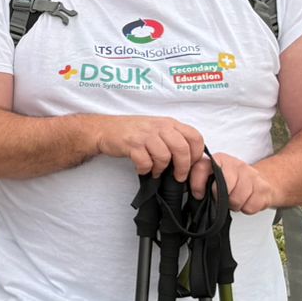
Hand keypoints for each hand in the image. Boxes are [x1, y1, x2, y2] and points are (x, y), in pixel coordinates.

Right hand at [91, 115, 206, 180]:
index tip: (191, 164)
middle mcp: (159, 126)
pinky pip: (146, 162)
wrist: (105, 129)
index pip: (194, 136)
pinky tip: (142, 169)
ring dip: (161, 169)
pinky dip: (145, 169)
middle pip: (182, 148)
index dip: (196, 153)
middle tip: (178, 176)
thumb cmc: (133, 131)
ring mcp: (145, 135)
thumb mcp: (157, 128)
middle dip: (182, 167)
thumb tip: (190, 159)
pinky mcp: (132, 144)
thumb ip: (173, 138)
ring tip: (155, 171)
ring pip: (164, 157)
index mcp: (169, 123)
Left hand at [194, 153, 275, 214]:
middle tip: (222, 198)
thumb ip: (200, 179)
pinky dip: (246, 208)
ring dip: (234, 204)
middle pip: (223, 187)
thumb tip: (188, 191)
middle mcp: (235, 164)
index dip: (197, 184)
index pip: (202, 167)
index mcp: (219, 160)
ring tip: (234, 198)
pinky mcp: (263, 188)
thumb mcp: (214, 176)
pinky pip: (249, 207)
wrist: (264, 181)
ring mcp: (251, 175)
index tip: (198, 194)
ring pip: (236, 199)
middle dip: (220, 197)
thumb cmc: (233, 181)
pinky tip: (247, 200)